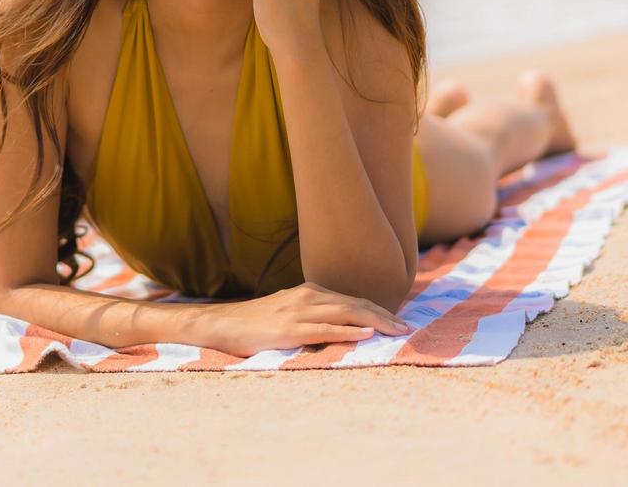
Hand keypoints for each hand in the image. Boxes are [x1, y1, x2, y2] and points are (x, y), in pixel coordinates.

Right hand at [199, 282, 413, 357]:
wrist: (219, 325)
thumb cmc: (254, 323)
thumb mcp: (287, 313)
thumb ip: (312, 317)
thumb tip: (338, 330)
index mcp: (309, 293)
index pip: (351, 300)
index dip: (378, 310)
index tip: (399, 322)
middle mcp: (307, 297)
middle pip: (355, 304)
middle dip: (385, 315)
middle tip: (408, 328)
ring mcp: (297, 312)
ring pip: (345, 312)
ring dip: (376, 321)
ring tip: (397, 331)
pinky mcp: (288, 330)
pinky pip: (323, 329)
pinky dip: (347, 330)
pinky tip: (366, 333)